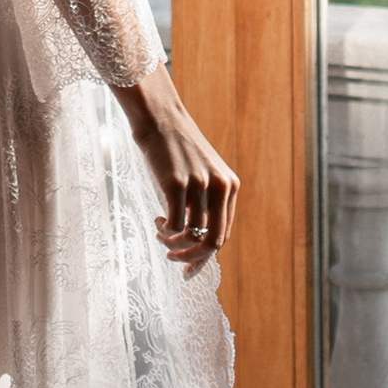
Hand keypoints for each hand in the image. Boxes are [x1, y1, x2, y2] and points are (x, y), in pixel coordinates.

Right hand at [115, 66, 239, 271]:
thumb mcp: (201, 174)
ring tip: (161, 236)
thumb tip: (194, 241)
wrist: (159, 118)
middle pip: (213, 242)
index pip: (223, 234)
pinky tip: (157, 222)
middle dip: (192, 259)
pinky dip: (164, 232)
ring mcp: (199, 186)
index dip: (205, 257)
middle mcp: (220, 187)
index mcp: (230, 186)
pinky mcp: (177, 184)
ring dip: (173, 245)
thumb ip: (205, 202)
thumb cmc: (175, 150)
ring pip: (192, 237)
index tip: (188, 269)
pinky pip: (174, 225)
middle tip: (173, 259)